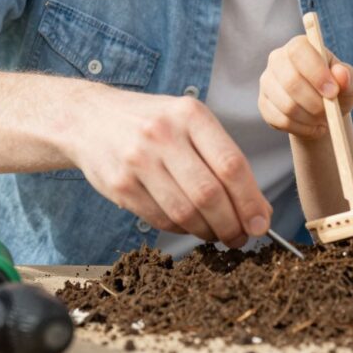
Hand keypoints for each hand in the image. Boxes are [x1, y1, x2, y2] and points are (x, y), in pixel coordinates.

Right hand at [66, 88, 271, 246]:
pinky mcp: (119, 184)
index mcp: (190, 114)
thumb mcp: (189, 121)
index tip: (261, 223)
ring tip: (217, 234)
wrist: (90, 118)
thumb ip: (222, 157)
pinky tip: (188, 225)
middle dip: (232, 224)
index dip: (250, 201)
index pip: (231, 164)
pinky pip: (160, 219)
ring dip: (207, 232)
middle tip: (241, 237)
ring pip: (184, 212)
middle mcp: (163, 134)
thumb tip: (258, 208)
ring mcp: (138, 160)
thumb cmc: (153, 123)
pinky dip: (180, 229)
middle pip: (209, 194)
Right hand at [257, 35, 352, 138]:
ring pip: (286, 105)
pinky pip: (281, 120)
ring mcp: (267, 82)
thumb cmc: (337, 90)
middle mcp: (277, 59)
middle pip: (290, 81)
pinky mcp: (264, 104)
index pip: (299, 51)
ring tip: (323, 119)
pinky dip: (302, 128)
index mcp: (299, 45)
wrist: (323, 110)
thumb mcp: (350, 83)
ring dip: (310, 118)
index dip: (316, 72)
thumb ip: (348, 77)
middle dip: (315, 102)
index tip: (333, 92)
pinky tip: (312, 126)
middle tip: (330, 112)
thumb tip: (341, 74)